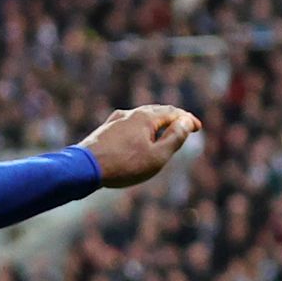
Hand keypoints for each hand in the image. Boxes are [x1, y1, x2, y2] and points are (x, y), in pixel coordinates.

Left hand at [77, 105, 202, 186]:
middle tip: (185, 126)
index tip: (198, 128)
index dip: (187, 119)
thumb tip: (186, 123)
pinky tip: (138, 137)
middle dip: (173, 119)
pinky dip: (140, 129)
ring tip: (164, 132)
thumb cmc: (123, 165)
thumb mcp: (157, 156)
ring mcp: (114, 121)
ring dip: (156, 124)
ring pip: (140, 118)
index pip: (172, 112)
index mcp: (145, 116)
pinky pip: (128, 126)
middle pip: (156, 111)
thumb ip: (174, 138)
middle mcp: (129, 114)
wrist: (83, 169)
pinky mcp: (104, 131)